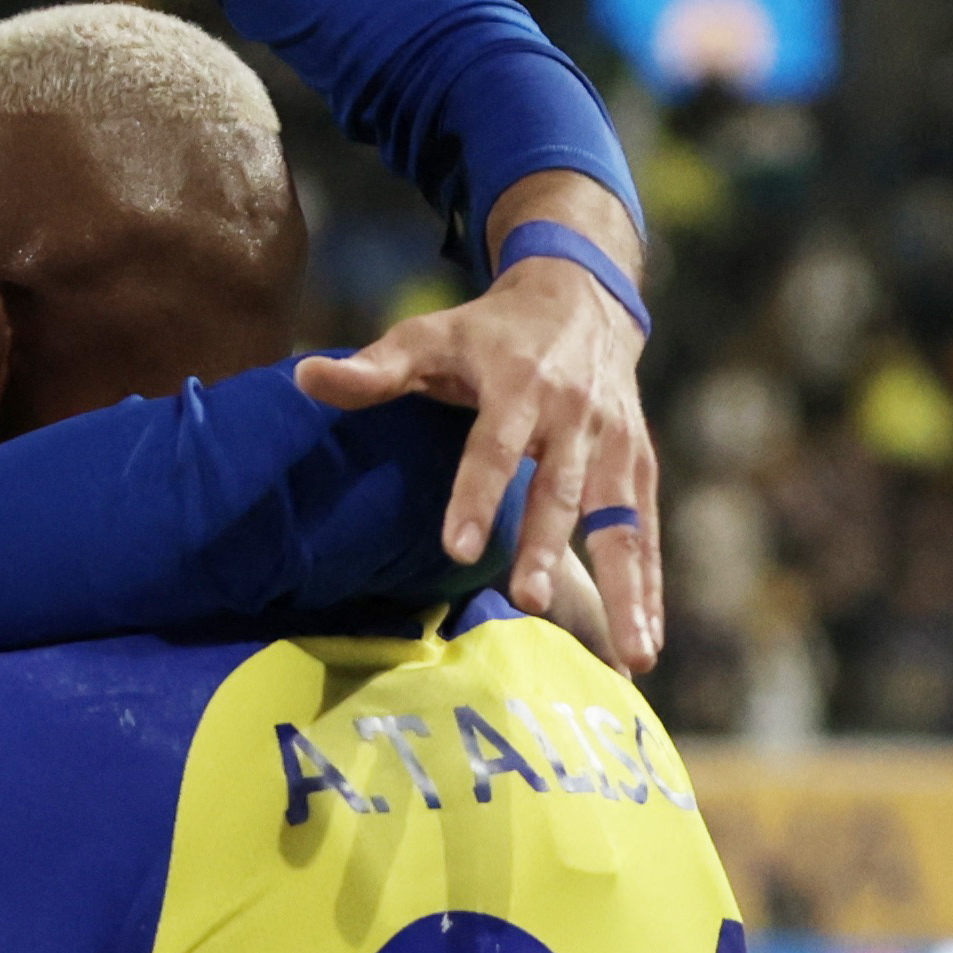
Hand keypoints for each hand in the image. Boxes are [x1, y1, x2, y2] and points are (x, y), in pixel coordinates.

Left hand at [293, 231, 662, 664]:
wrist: (582, 298)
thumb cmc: (488, 331)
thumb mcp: (430, 335)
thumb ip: (374, 369)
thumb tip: (303, 378)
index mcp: (519, 382)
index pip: (494, 444)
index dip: (476, 494)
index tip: (456, 549)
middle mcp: (575, 414)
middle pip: (560, 489)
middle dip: (546, 547)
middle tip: (526, 601)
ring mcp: (615, 443)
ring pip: (620, 521)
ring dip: (626, 588)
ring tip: (631, 655)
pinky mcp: (639, 465)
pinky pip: (644, 532)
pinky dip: (649, 587)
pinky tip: (645, 646)